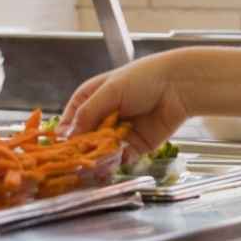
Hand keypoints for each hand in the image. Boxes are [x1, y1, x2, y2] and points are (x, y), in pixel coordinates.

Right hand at [64, 54, 189, 156]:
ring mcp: (117, 133)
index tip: (61, 149)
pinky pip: (121, 158)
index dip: (64, 136)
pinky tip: (115, 162)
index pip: (69, 122)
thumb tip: (68, 135)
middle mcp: (102, 117)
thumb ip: (88, 112)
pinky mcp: (135, 146)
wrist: (178, 86)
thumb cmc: (143, 78)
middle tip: (80, 160)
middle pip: (84, 141)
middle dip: (83, 151)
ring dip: (99, 158)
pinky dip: (117, 162)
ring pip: (101, 152)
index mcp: (90, 99)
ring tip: (97, 163)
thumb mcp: (110, 91)